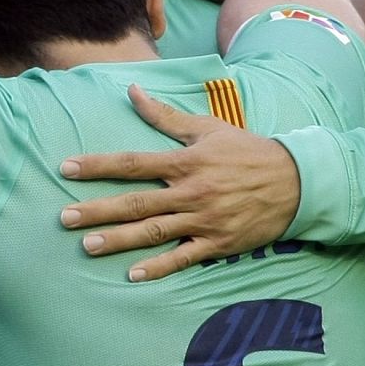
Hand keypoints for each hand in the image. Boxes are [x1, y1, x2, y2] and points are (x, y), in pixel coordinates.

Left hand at [59, 85, 299, 280]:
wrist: (299, 182)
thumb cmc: (247, 151)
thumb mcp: (207, 128)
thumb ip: (164, 115)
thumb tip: (132, 91)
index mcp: (185, 162)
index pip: (132, 163)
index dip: (98, 165)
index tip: (66, 168)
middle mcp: (190, 191)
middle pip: (136, 202)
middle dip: (98, 210)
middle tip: (64, 217)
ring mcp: (204, 219)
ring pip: (154, 232)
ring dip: (120, 240)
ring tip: (88, 247)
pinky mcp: (218, 242)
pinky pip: (184, 257)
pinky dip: (160, 267)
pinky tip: (134, 274)